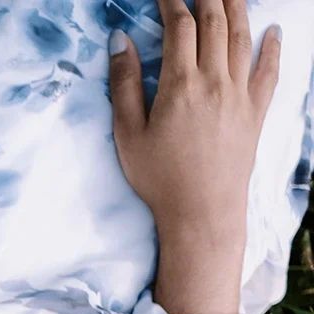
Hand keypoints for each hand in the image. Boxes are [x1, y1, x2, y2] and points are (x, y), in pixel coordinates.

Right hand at [111, 0, 280, 313]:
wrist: (202, 211)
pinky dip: (273, 47)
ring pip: (242, 38)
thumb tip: (121, 42)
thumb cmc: (158, 177)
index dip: (172, 3)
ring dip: (237, 9)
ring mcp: (240, 94)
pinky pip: (269, 71)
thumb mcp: (127, 133)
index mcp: (180, 84)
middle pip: (216, 24)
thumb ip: (125, 84)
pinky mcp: (256, 111)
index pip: (180, 27)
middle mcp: (215, 81)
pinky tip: (273, 30)